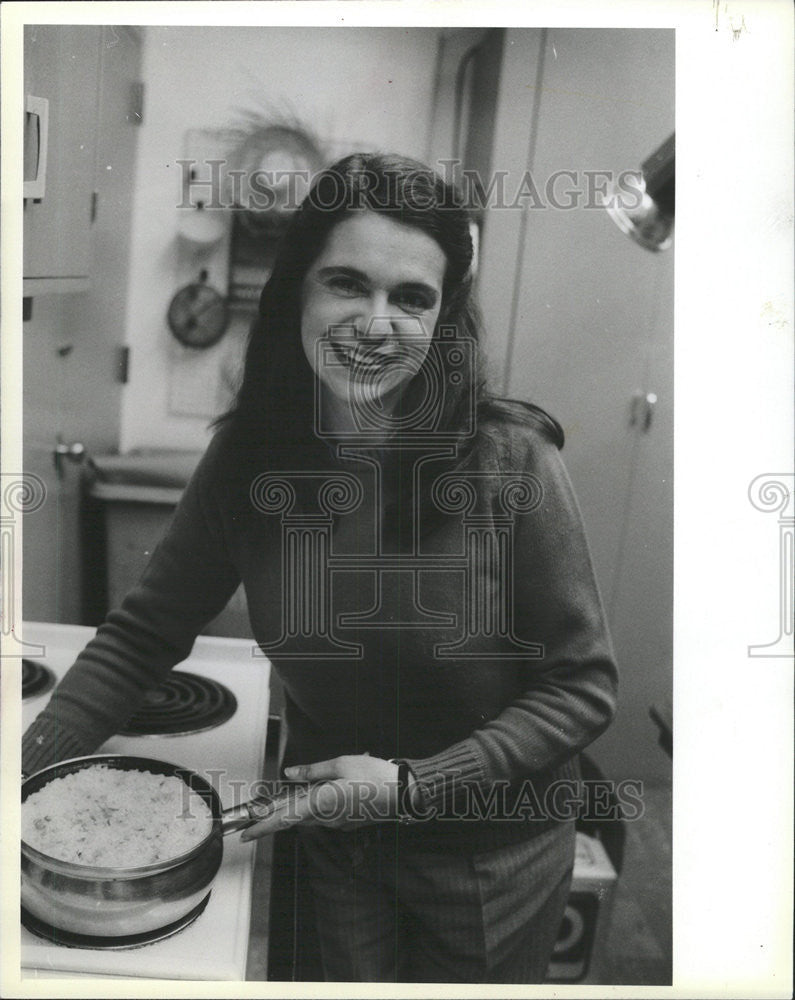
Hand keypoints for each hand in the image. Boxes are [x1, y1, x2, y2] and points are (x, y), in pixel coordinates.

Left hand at [239, 754, 403, 839]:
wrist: (403, 793)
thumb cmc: (374, 776)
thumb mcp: (341, 764)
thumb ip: (313, 770)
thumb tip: (291, 774)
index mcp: (321, 801)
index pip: (284, 818)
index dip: (263, 826)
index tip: (246, 834)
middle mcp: (327, 817)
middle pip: (293, 820)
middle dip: (274, 819)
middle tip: (256, 819)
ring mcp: (338, 822)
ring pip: (309, 819)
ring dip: (296, 812)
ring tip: (284, 803)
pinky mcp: (348, 822)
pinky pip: (325, 817)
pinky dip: (316, 809)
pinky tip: (318, 797)